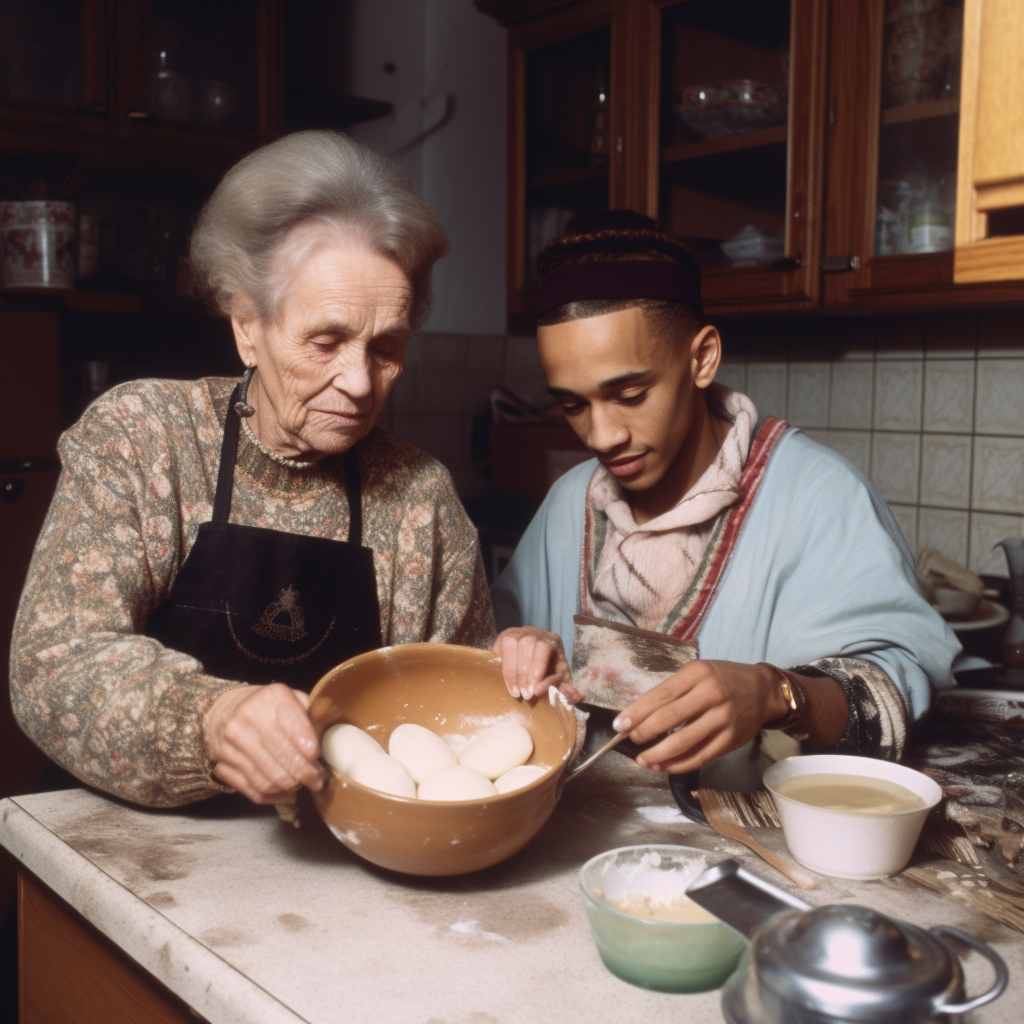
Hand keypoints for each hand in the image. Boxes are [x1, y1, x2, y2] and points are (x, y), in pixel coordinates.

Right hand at [204, 683, 324, 803]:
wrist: (223, 711)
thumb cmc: (268, 707)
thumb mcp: (291, 698)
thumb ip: (310, 716)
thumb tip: (327, 744)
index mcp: (271, 698)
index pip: (294, 727)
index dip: (310, 748)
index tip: (319, 760)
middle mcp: (247, 719)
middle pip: (282, 757)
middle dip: (304, 774)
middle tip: (317, 781)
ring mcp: (231, 744)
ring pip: (267, 779)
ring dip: (289, 788)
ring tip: (301, 785)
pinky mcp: (221, 764)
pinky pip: (252, 789)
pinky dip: (272, 796)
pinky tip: (284, 793)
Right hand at [492, 626, 582, 701]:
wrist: (529, 660)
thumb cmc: (547, 670)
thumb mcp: (558, 678)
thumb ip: (567, 687)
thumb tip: (577, 697)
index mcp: (552, 639)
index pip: (544, 648)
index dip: (538, 669)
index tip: (535, 691)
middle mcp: (534, 632)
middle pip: (528, 644)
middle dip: (525, 673)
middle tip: (525, 695)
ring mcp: (517, 632)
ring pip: (512, 644)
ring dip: (512, 671)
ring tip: (515, 692)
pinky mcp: (503, 637)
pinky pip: (500, 646)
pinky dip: (503, 666)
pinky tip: (503, 681)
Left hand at [612, 660, 788, 773]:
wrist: (763, 691)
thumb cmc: (722, 680)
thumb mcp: (698, 673)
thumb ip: (673, 691)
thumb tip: (639, 715)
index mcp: (698, 673)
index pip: (661, 695)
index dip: (637, 712)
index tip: (620, 725)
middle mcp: (711, 695)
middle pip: (669, 718)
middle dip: (644, 732)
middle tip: (629, 740)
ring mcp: (723, 719)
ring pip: (684, 742)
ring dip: (658, 754)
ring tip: (641, 759)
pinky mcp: (730, 740)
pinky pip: (699, 757)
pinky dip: (678, 764)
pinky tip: (662, 766)